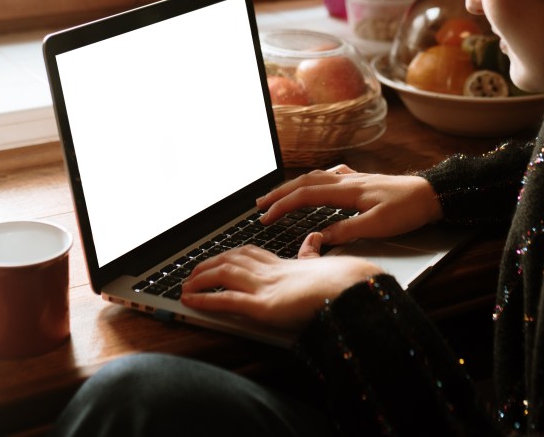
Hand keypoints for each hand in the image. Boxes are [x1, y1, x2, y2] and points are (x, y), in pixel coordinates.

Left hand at [181, 232, 382, 331]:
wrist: (358, 288)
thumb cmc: (351, 281)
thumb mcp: (329, 264)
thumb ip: (314, 254)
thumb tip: (315, 238)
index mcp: (289, 264)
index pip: (253, 253)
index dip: (233, 254)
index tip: (221, 256)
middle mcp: (274, 271)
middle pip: (233, 260)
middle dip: (210, 264)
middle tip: (193, 271)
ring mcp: (267, 287)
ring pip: (225, 274)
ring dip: (201, 278)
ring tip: (185, 284)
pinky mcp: (265, 306)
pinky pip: (227, 300)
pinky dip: (205, 299)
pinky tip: (189, 300)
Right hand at [257, 164, 442, 244]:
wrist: (432, 194)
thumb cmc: (408, 210)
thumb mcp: (378, 226)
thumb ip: (347, 230)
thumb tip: (320, 236)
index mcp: (347, 190)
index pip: (305, 196)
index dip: (282, 206)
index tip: (265, 218)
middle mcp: (346, 180)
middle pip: (304, 182)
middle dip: (279, 193)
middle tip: (259, 205)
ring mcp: (354, 178)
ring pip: (315, 177)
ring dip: (294, 186)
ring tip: (279, 195)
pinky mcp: (362, 181)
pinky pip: (331, 176)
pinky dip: (316, 180)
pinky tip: (318, 183)